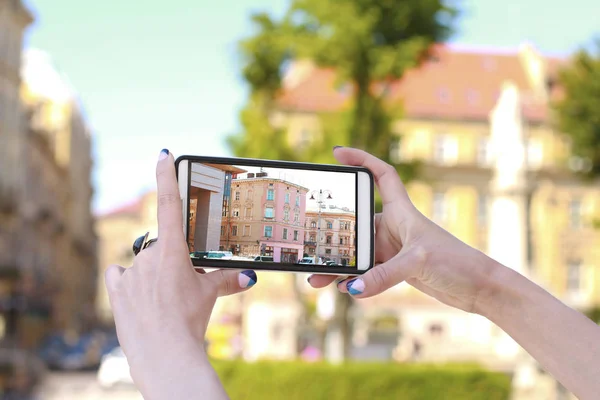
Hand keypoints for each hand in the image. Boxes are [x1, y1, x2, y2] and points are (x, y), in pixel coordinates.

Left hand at [105, 149, 256, 398]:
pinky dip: (129, 280)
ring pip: (145, 264)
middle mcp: (149, 255)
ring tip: (166, 302)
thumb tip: (250, 276)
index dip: (166, 176)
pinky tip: (137, 294)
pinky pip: (120, 275)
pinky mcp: (117, 289)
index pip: (171, 204)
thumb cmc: (189, 321)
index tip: (163, 154)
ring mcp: (131, 271)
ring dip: (155, 275)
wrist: (164, 352)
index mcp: (174, 251)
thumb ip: (227, 280)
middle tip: (183, 286)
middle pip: (163, 247)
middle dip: (174, 261)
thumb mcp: (210, 296)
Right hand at [309, 147, 496, 313]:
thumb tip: (353, 287)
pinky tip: (344, 288)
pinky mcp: (396, 269)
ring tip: (316, 278)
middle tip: (310, 244)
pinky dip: (354, 280)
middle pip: (355, 223)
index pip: (380, 175)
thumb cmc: (457, 262)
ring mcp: (393, 249)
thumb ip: (384, 275)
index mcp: (402, 211)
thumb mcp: (417, 263)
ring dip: (338, 264)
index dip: (361, 159)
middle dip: (331, 234)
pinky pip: (366, 271)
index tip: (338, 153)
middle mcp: (394, 227)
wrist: (479, 288)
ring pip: (356, 252)